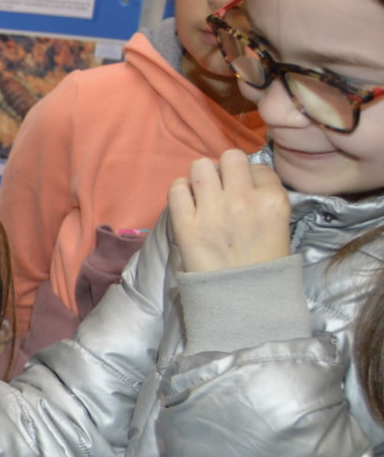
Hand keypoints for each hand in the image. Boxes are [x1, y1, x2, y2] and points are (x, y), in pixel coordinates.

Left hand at [169, 149, 290, 272]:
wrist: (243, 299)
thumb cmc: (264, 265)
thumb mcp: (280, 226)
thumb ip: (264, 199)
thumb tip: (244, 178)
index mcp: (273, 200)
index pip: (258, 167)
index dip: (249, 177)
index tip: (244, 191)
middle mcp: (243, 200)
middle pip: (229, 157)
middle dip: (225, 169)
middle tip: (222, 188)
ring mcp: (213, 211)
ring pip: (200, 166)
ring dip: (201, 176)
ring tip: (203, 194)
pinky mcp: (186, 225)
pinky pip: (176, 189)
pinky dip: (180, 191)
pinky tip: (187, 204)